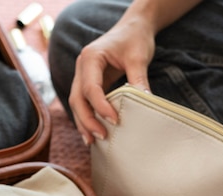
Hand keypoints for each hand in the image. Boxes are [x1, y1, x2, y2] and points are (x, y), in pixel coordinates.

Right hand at [68, 13, 155, 144]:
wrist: (133, 28)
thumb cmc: (134, 38)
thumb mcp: (139, 57)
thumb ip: (138, 79)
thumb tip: (145, 102)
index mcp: (90, 57)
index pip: (90, 87)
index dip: (100, 106)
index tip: (114, 120)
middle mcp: (82, 67)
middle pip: (77, 99)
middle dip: (87, 120)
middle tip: (101, 136)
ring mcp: (83, 76)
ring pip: (77, 103)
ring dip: (84, 123)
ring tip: (93, 141)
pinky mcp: (89, 83)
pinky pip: (84, 103)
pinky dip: (87, 118)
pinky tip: (93, 132)